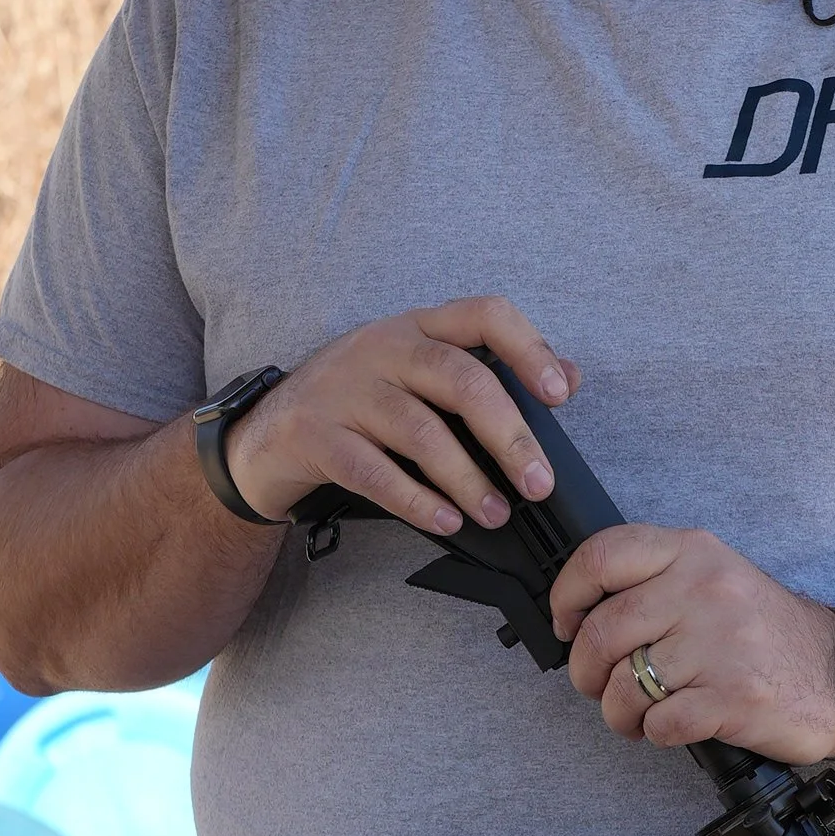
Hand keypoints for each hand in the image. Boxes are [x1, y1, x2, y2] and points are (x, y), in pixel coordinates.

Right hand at [224, 298, 578, 533]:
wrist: (265, 434)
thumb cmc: (359, 404)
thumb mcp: (420, 376)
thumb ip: (491, 373)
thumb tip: (569, 378)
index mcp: (417, 326)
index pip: (484, 314)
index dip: (528, 349)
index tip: (558, 395)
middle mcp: (382, 347)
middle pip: (460, 379)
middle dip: (510, 435)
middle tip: (538, 483)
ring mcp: (344, 389)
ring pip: (420, 430)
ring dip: (467, 479)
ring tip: (497, 513)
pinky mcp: (314, 435)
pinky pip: (373, 471)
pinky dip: (416, 501)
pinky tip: (446, 521)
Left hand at [548, 525, 834, 760]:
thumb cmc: (766, 632)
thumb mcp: (715, 578)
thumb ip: (655, 582)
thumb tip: (579, 611)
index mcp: (694, 553)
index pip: (602, 556)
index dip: (566, 595)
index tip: (566, 624)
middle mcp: (706, 591)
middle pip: (602, 631)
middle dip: (585, 670)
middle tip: (596, 685)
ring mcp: (722, 644)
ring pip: (624, 685)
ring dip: (618, 712)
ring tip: (635, 715)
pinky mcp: (735, 697)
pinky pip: (659, 723)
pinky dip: (654, 733)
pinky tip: (671, 726)